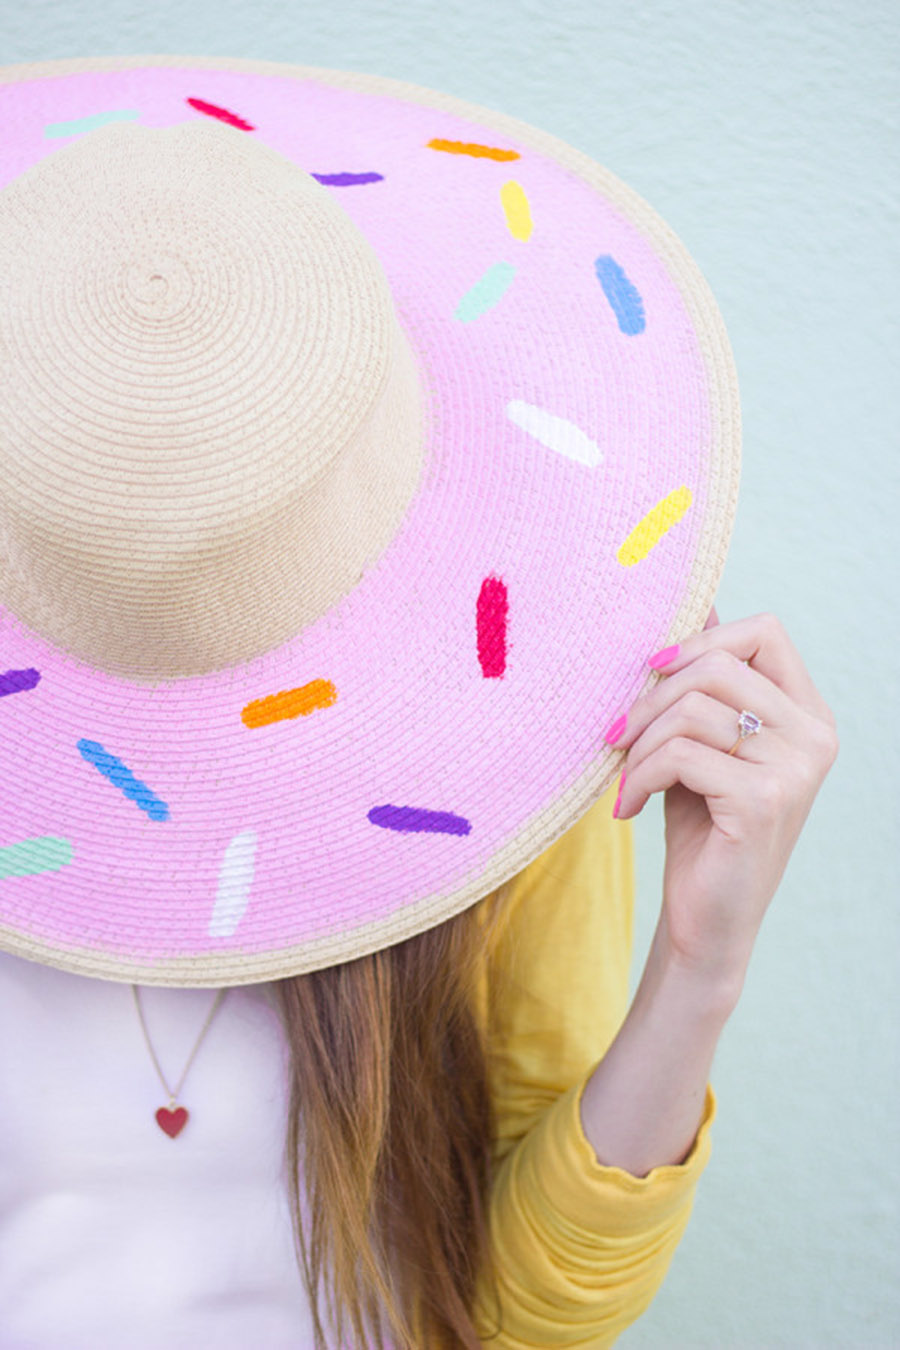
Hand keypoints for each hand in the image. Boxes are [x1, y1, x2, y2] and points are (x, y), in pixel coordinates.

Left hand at [609, 610, 838, 986]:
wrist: (707, 920)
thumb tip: (696, 599)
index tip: (652, 671)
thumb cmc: (702, 827)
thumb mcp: (702, 743)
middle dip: (651, 696)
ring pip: (692, 708)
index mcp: (807, 714)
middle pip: (717, 663)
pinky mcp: (763, 800)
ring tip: (624, 778)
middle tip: (616, 735)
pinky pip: (680, 754)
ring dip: (639, 744)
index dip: (702, 638)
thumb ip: (706, 684)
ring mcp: (795, 769)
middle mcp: (814, 735)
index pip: (765, 631)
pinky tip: (627, 807)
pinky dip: (638, 776)